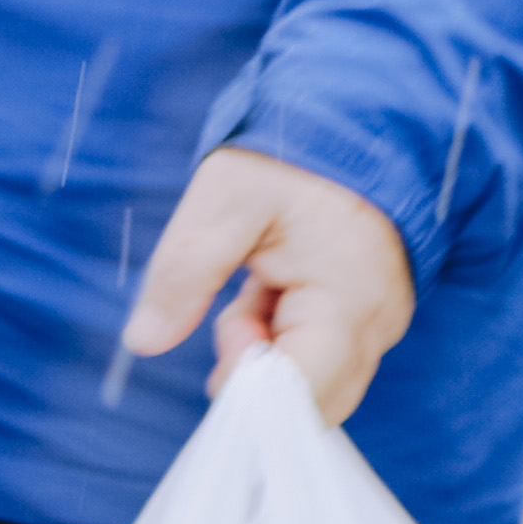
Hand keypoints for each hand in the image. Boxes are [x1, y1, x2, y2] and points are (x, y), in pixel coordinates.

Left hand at [124, 149, 416, 416]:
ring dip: (270, 355)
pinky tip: (272, 292)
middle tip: (240, 305)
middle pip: (310, 403)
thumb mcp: (224, 197)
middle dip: (257, 371)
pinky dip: (286, 340)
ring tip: (258, 289)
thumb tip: (143, 341)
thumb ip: (184, 271)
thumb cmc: (292, 155)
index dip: (249, 383)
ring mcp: (380, 326)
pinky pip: (324, 361)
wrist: (352, 120)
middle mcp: (377, 326)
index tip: (227, 327)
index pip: (300, 393)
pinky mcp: (369, 321)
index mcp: (348, 300)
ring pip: (315, 387)